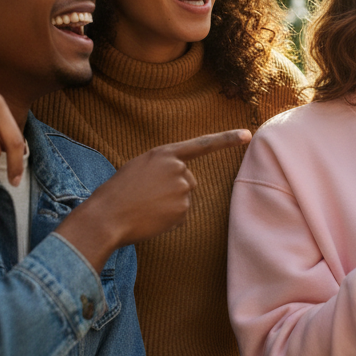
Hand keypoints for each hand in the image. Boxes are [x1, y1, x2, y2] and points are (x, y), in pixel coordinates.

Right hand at [56, 129, 251, 271]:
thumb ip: (163, 167)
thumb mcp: (138, 168)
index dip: (226, 139)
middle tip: (146, 196)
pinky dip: (168, 219)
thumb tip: (183, 181)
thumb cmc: (117, 192)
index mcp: (164, 154)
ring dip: (169, 205)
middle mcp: (178, 168)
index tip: (248, 135)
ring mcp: (182, 189)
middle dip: (173, 189)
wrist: (107, 216)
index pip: (202, 144)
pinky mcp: (182, 209)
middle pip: (189, 180)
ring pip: (184, 198)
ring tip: (145, 206)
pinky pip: (181, 215)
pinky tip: (151, 218)